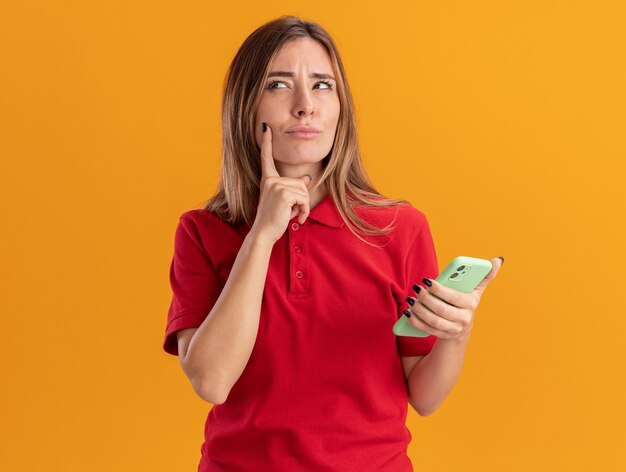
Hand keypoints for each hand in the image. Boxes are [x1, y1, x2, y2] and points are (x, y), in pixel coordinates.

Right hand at [249, 122, 313, 244]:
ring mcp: (276, 185)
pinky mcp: (283, 193)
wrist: (264, 233)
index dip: (267, 142)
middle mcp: (270, 180)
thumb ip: (294, 189)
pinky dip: (304, 211)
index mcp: (268, 180)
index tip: (265, 126)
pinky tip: (296, 218)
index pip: (267, 159)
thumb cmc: (273, 220)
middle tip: (292, 212)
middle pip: (301, 182)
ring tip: (293, 215)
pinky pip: (304, 199)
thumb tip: (308, 178)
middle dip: (302, 200)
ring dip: (304, 206)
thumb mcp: (285, 202)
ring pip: (304, 191)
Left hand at [405, 256, 503, 340]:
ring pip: (433, 321)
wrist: (462, 327)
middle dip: (426, 299)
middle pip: (441, 310)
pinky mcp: (443, 336)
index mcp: (471, 304)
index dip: (440, 290)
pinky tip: (409, 312)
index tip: (427, 281)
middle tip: (416, 288)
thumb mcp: (475, 290)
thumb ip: (484, 275)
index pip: (454, 297)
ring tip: (411, 299)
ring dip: (419, 310)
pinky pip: (427, 329)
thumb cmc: (465, 302)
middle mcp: (464, 319)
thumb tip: (497, 260)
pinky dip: (416, 321)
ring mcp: (453, 330)